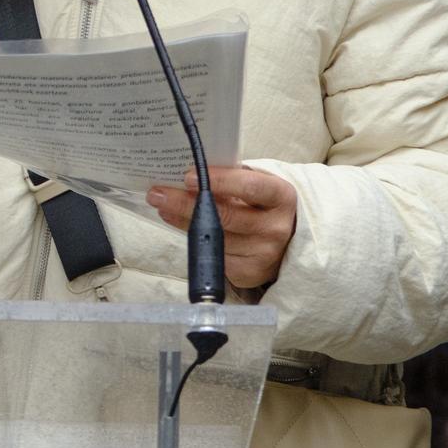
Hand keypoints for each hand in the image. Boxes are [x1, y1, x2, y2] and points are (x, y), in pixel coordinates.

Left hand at [148, 166, 297, 290]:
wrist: (289, 238)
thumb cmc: (263, 202)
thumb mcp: (257, 183)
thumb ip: (231, 177)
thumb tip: (189, 175)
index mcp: (282, 196)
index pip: (249, 187)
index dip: (219, 181)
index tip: (187, 176)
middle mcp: (277, 227)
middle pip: (224, 216)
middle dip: (186, 204)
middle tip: (158, 194)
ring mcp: (264, 253)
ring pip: (214, 238)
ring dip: (183, 222)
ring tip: (163, 207)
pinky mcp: (250, 273)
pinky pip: (214, 255)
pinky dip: (195, 241)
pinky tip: (182, 227)